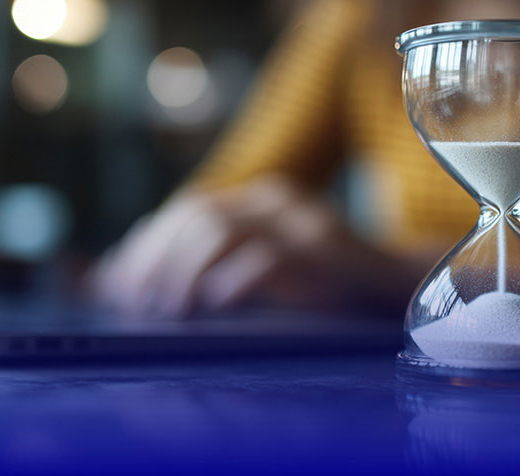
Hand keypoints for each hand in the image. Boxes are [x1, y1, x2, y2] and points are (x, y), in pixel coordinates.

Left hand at [88, 175, 418, 318]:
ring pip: (219, 230)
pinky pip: (265, 259)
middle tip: (138, 304)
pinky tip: (213, 304)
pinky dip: (231, 280)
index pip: (188, 209)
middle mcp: (276, 201)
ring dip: (183, 272)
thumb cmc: (325, 290)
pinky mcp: (324, 253)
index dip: (148, 244)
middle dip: (156, 259)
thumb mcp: (266, 273)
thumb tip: (138, 284)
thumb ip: (215, 271)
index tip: (120, 284)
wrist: (398, 290)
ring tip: (170, 310)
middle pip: (196, 215)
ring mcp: (301, 222)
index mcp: (259, 202)